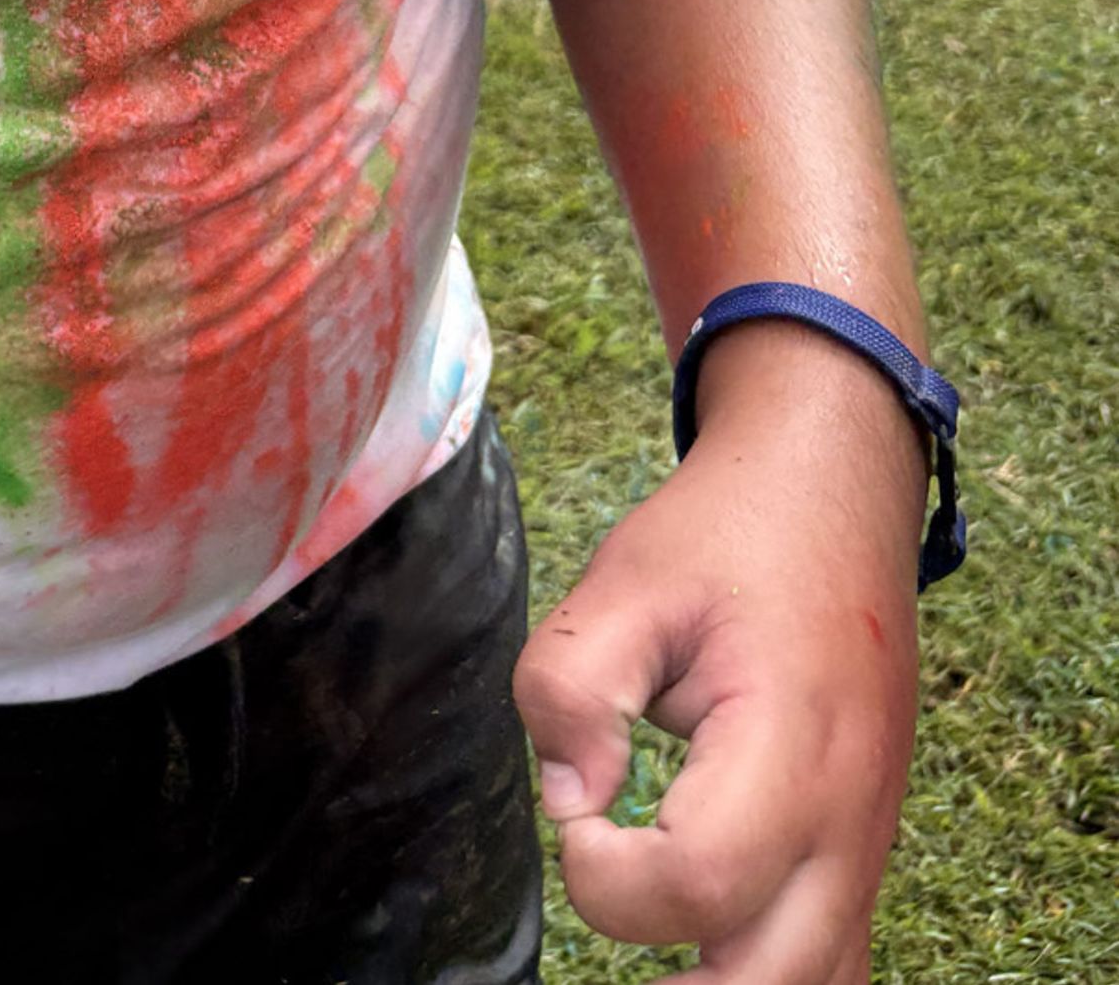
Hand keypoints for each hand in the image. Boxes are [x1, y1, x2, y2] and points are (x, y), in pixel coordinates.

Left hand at [514, 324, 924, 982]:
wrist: (834, 497)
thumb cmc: (728, 536)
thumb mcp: (626, 576)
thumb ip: (571, 683)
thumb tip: (569, 797)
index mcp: (788, 749)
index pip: (699, 883)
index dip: (608, 872)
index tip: (577, 804)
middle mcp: (845, 825)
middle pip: (772, 983)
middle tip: (603, 902)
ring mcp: (865, 852)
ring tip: (645, 959)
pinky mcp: (859, 856)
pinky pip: (833, 963)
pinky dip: (768, 976)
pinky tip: (702, 955)